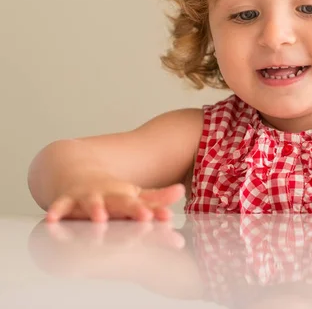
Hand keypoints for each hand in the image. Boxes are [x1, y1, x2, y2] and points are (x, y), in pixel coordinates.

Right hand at [46, 178, 184, 221]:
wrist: (76, 171)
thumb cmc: (109, 191)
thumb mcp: (133, 195)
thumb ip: (156, 198)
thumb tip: (182, 191)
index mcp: (126, 197)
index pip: (144, 206)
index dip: (155, 210)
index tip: (166, 217)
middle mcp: (109, 196)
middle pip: (123, 203)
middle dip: (134, 210)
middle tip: (146, 216)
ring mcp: (88, 197)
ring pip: (92, 204)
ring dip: (96, 210)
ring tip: (101, 218)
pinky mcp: (67, 200)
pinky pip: (60, 206)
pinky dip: (56, 210)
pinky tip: (52, 218)